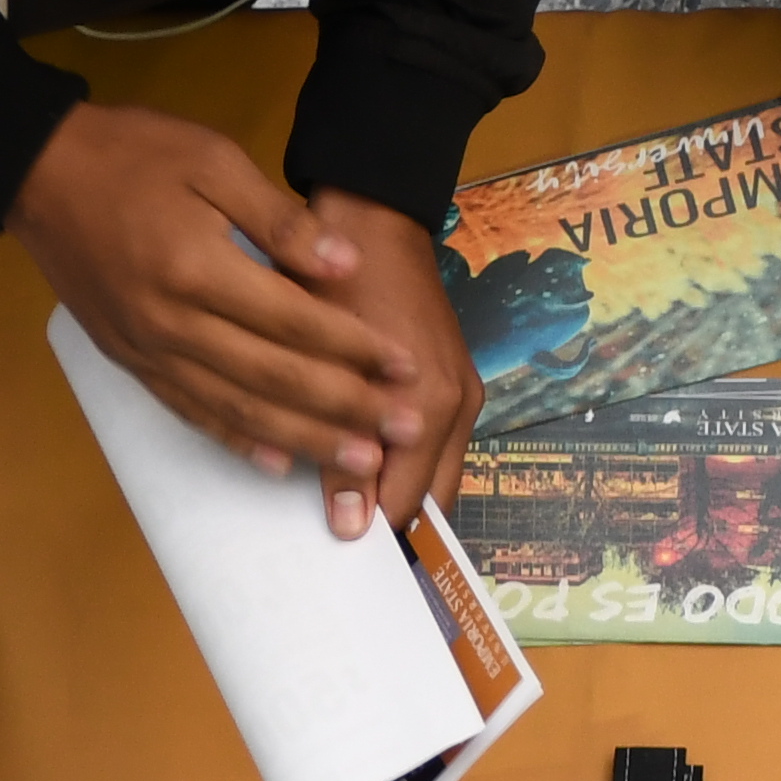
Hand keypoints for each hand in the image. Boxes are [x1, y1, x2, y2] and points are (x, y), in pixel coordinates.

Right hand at [8, 102, 429, 525]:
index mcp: (198, 268)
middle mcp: (173, 323)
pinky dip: (237, 440)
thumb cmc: (131, 154)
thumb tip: (345, 266)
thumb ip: (279, 218)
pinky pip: (191, 412)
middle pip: (275, 377)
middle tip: (401, 430)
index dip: (356, 348)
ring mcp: (148, 350)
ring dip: (303, 439)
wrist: (39, 172)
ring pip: (237, 407)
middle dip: (346, 408)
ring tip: (357, 462)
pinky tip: (277, 462)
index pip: (295, 322)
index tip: (405, 368)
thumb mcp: (212, 159)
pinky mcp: (130, 362)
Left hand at [308, 195, 483, 534]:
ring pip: (440, 475)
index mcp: (427, 407)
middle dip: (399, 528)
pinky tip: (376, 470)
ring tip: (362, 516)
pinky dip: (412, 467)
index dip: (376, 537)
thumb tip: (348, 524)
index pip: (408, 506)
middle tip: (356, 550)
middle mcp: (455, 406)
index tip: (345, 559)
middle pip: (435, 500)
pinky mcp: (455, 379)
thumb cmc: (335, 285)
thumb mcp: (319, 367)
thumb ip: (333, 445)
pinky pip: (440, 445)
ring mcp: (461, 392)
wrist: (371, 221)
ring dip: (406, 498)